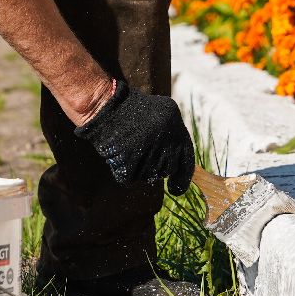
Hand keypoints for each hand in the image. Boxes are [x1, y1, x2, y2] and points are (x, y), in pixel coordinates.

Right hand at [74, 80, 195, 194]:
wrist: (108, 105)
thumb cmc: (134, 107)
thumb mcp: (164, 112)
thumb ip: (175, 134)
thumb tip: (178, 161)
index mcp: (178, 132)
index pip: (186, 164)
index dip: (182, 180)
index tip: (174, 189)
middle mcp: (167, 146)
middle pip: (165, 171)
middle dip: (155, 167)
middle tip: (141, 149)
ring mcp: (149, 156)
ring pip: (147, 176)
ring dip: (138, 167)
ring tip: (128, 145)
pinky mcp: (130, 164)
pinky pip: (129, 178)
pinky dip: (123, 170)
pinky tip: (119, 153)